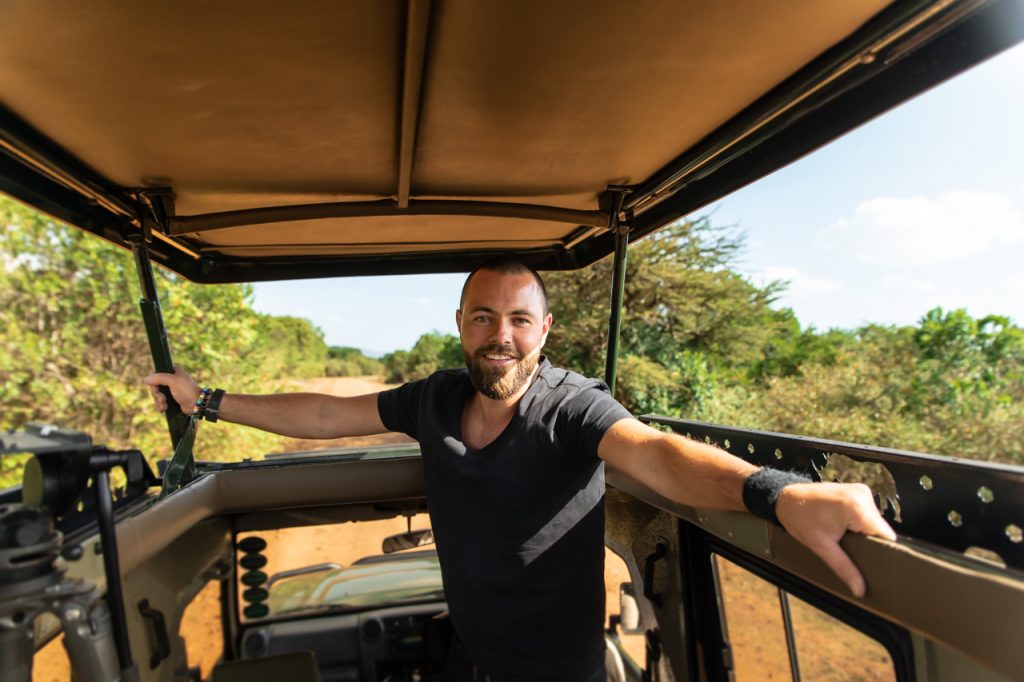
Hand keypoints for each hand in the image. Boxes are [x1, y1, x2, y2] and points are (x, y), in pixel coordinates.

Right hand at [143, 365, 199, 412]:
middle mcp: (171, 380)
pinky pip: (160, 402)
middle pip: (155, 386)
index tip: (157, 388)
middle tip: (163, 399)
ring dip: (159, 401)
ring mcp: (171, 390)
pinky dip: (161, 406)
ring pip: (157, 395)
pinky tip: (164, 409)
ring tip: (164, 405)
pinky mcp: (171, 399)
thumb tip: (146, 379)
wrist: (196, 404)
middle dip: (157, 395)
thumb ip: (159, 378)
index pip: (156, 374)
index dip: (154, 382)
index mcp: (173, 372)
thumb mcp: (173, 381)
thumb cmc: (186, 391)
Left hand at [776, 482, 895, 597]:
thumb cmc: (800, 519)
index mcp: (857, 508)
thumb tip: (860, 589)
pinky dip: (859, 521)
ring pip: (874, 521)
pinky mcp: (857, 490)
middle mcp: (863, 495)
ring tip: (842, 533)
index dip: (880, 550)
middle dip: (868, 540)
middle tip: (848, 546)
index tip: (870, 560)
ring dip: (863, 530)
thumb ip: (844, 568)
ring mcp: (861, 491)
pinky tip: (843, 525)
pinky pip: (867, 512)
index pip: (886, 536)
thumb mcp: (822, 547)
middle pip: (880, 528)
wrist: (786, 499)